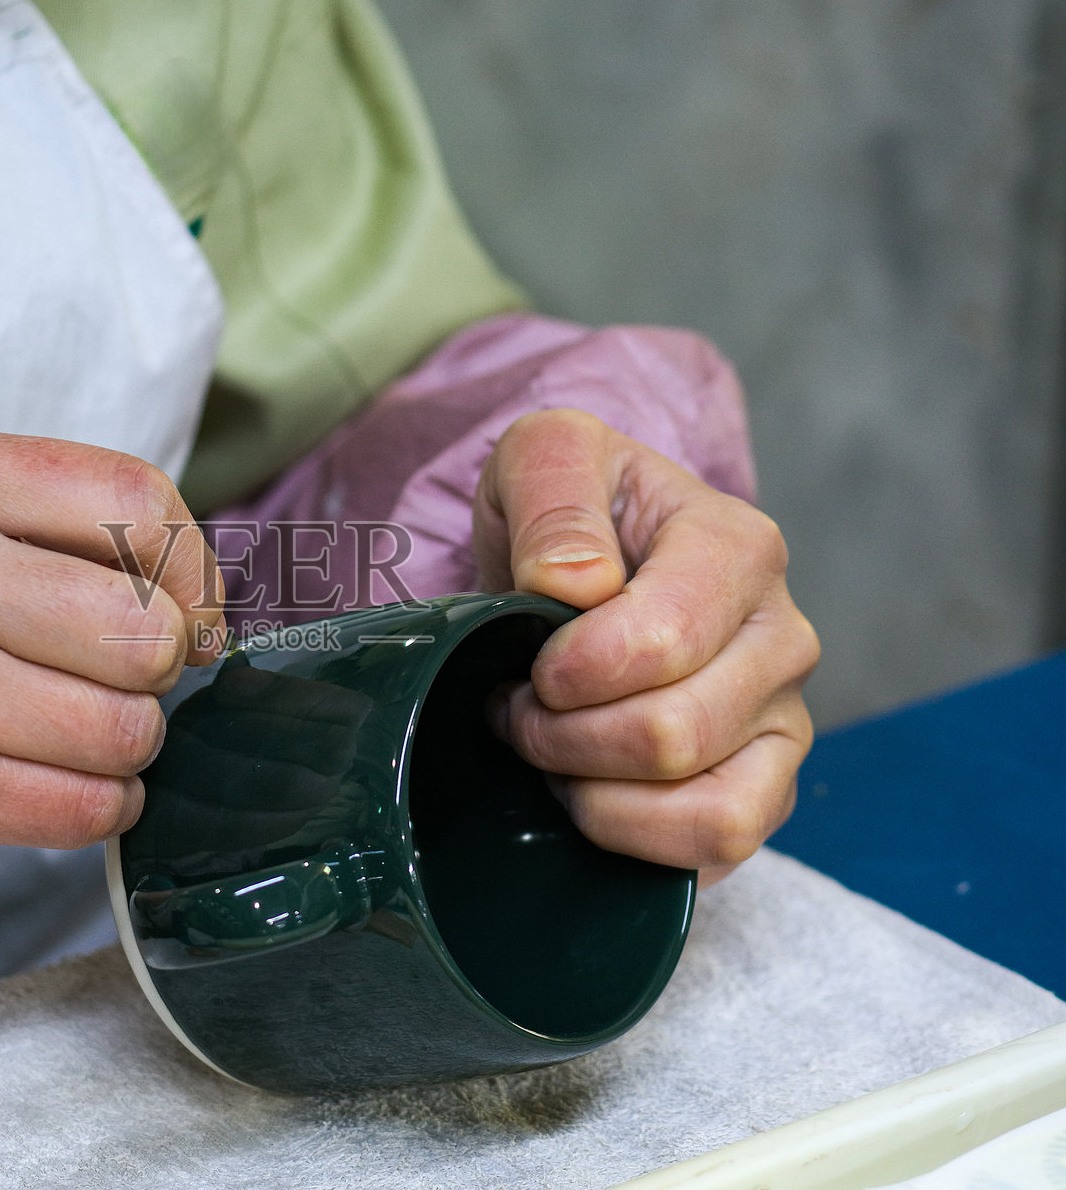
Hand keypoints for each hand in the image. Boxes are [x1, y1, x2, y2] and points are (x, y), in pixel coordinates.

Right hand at [0, 424, 224, 857]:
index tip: (188, 609)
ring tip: (82, 736)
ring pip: (127, 726)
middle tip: (119, 681)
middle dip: (160, 668)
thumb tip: (185, 589)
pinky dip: (103, 809)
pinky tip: (71, 789)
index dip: (192, 567)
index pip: (138, 500)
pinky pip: (81, 808)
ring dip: (129, 745)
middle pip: (148, 626)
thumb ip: (29, 516)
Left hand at [473, 409, 818, 882]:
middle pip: (672, 732)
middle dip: (563, 734)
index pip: (661, 640)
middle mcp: (783, 637)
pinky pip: (719, 846)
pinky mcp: (767, 789)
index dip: (571, 670)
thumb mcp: (543, 457)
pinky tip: (588, 792)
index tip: (530, 659)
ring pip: (703, 805)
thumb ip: (555, 494)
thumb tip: (576, 582)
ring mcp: (784, 720)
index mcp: (739, 547)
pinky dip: (631, 836)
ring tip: (552, 748)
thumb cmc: (566, 515)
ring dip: (594, 791)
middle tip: (520, 706)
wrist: (579, 564)